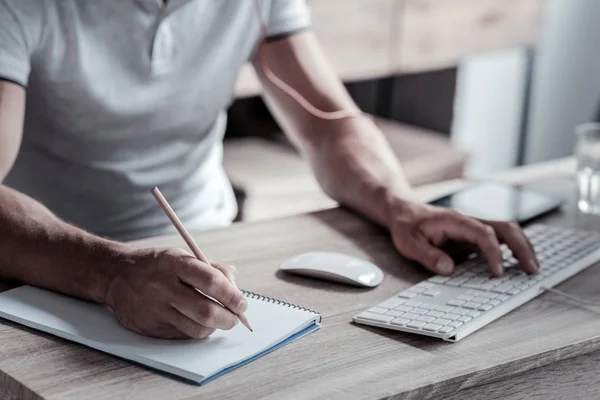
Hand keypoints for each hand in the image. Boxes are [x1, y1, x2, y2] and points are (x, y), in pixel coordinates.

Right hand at [104, 247, 246, 338]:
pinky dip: (196, 331)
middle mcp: (163, 286)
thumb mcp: (183, 256)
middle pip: (206, 311)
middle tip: (235, 317)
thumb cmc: (158, 265)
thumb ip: (213, 269)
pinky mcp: (148, 327)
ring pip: (196, 328)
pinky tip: (196, 322)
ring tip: (216, 319)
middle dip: (229, 318)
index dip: (232, 295)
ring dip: (214, 327)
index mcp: (174, 263)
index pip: (212, 281)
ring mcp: (154, 309)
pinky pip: (182, 336)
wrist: (116, 275)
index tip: (242, 303)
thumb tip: (236, 288)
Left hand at [389, 202, 538, 276]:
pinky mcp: (474, 236)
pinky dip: (513, 250)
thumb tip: (448, 269)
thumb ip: (427, 255)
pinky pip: (499, 240)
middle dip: (521, 247)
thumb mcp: (408, 242)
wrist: (404, 211)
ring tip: (532, 268)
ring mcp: (473, 228)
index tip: (497, 273)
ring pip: (507, 231)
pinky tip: (519, 264)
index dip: (494, 253)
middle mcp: (469, 222)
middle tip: (532, 269)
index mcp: (454, 221)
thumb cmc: (406, 225)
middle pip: (505, 227)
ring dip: (522, 247)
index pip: (483, 233)